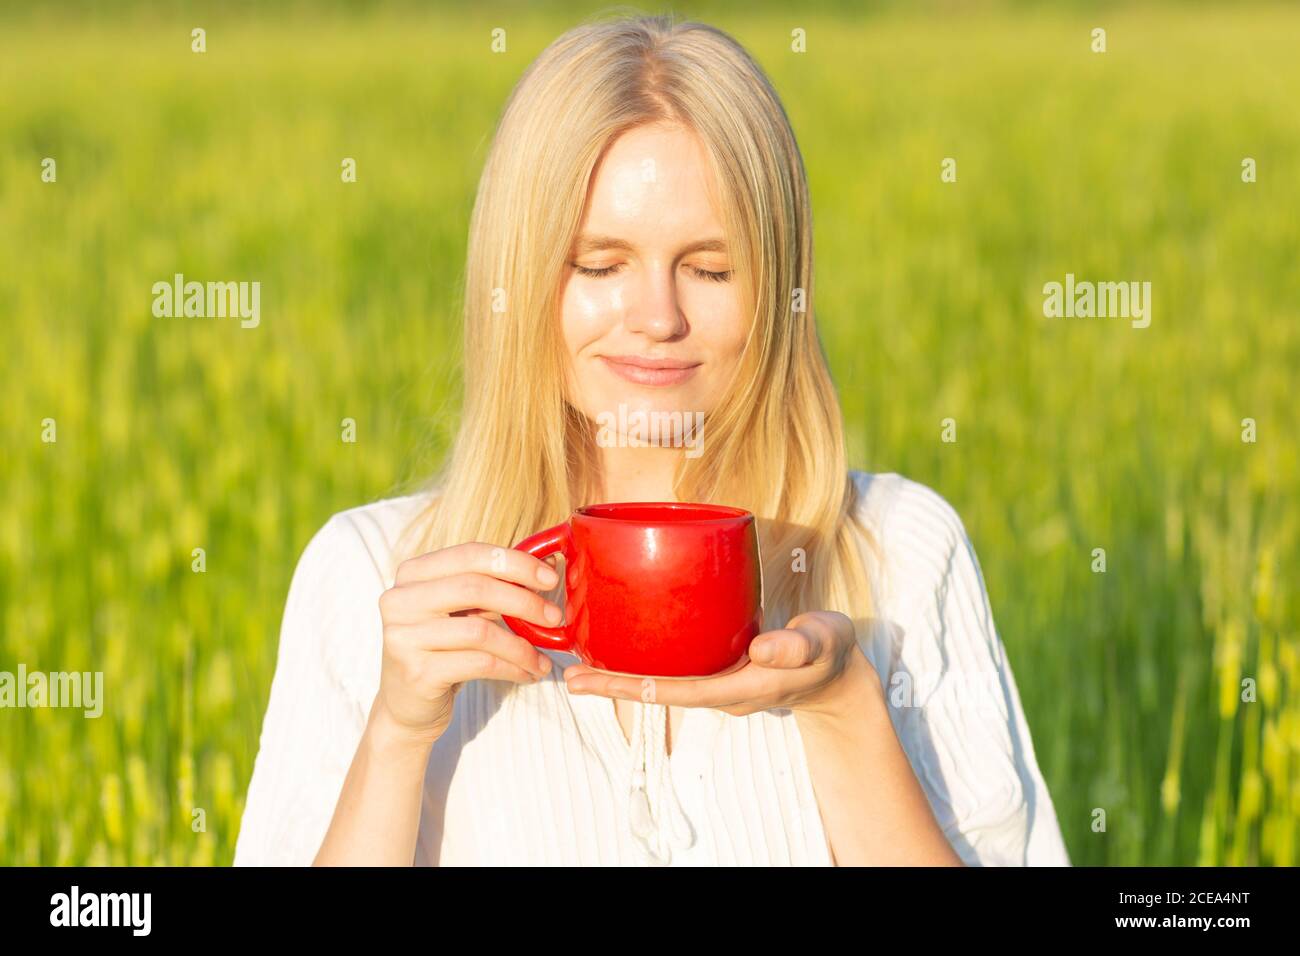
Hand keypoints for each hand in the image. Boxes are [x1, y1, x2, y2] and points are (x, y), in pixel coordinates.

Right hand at [373, 542, 563, 745]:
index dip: (515, 563)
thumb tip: (548, 562)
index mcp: (412, 573)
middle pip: (475, 588)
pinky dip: (512, 667)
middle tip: (555, 617)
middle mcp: (400, 600)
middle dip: (523, 602)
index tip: (550, 578)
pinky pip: (479, 664)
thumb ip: (495, 584)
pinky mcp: (417, 673)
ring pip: (480, 631)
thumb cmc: (443, 649)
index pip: (470, 554)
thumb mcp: (463, 610)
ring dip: (522, 646)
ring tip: (543, 659)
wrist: (408, 706)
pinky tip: (528, 673)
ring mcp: (403, 637)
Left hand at [562, 610, 875, 717]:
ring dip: (623, 674)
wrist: (838, 672)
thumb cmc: (830, 653)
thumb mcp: (823, 643)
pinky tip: (626, 642)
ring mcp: (718, 681)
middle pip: (658, 690)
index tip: (592, 681)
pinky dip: (647, 659)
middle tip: (568, 676)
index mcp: (738, 687)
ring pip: (663, 680)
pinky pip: (676, 667)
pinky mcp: (720, 667)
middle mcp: (720, 690)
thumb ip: (796, 646)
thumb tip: (761, 649)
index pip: (675, 691)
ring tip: (581, 663)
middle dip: (613, 684)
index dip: (631, 686)